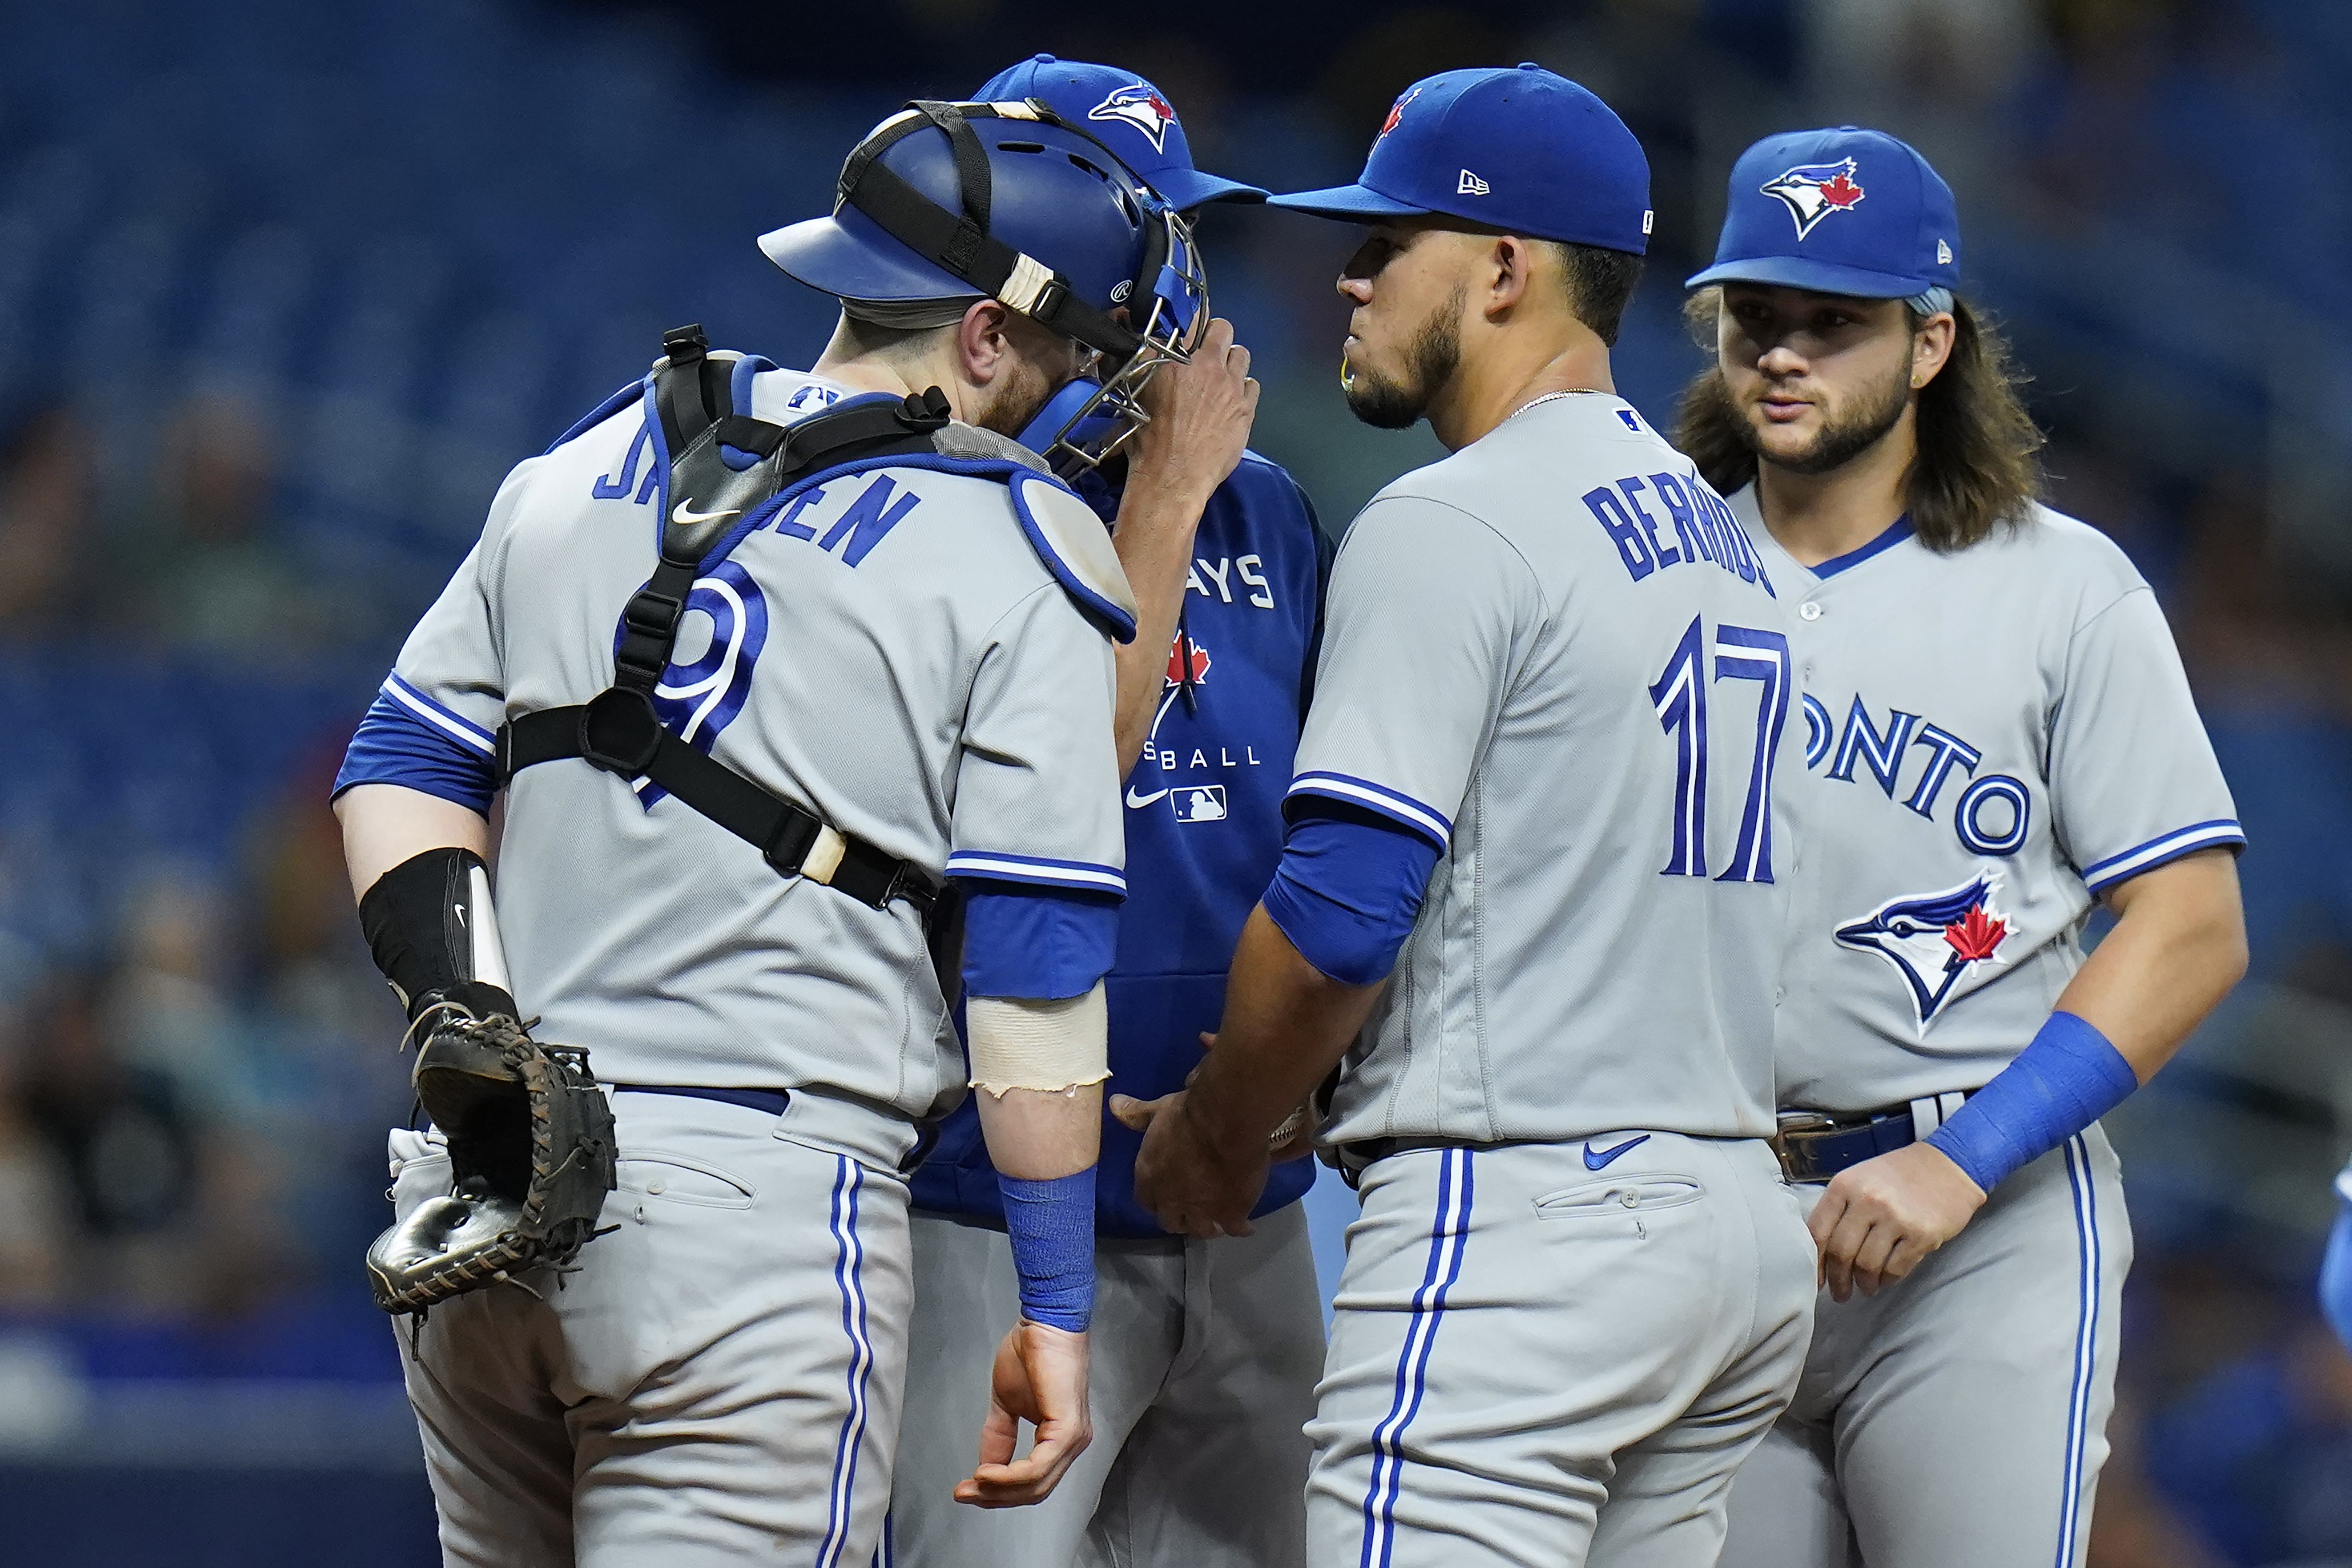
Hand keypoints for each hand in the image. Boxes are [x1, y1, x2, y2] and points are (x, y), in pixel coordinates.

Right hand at [953, 1320, 1091, 1507]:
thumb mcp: (1006, 1405)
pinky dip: (1010, 1476)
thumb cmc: (1031, 1353)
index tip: (965, 1490)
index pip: (1032, 1481)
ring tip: (973, 1485)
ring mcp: (1073, 1438)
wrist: (1044, 1322)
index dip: (998, 1492)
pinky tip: (987, 1472)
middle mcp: (1072, 1443)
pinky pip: (1038, 1466)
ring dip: (1000, 1490)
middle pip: (1035, 1490)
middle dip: (996, 1497)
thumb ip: (998, 1438)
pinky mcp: (1067, 1429)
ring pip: (1037, 1483)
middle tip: (964, 1494)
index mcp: (1060, 1438)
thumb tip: (984, 1470)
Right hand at [1123, 318, 1257, 508]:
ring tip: (1221, 376)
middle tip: (1208, 350)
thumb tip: (1147, 347)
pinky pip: (1253, 384)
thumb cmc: (1147, 439)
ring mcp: (1230, 387)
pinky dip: (1243, 388)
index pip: (1193, 321)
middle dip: (1216, 334)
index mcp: (1176, 359)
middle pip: (1223, 329)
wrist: (1173, 474)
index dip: (1193, 322)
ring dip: (1231, 360)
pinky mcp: (1246, 408)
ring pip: (1241, 354)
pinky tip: (1232, 400)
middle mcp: (1207, 367)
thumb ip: (1143, 362)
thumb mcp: (1133, 393)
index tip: (1192, 331)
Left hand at [1124, 1089, 1268, 1237]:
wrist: (1227, 1121)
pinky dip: (1240, 1228)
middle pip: (1171, 1222)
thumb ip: (1137, 1113)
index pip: (1145, 1201)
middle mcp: (1171, 1200)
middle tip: (1192, 1212)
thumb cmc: (1189, 1114)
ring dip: (1207, 1228)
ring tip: (1217, 1224)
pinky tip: (1246, 1226)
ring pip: (1201, 1230)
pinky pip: (1234, 1229)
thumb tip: (1113, 1104)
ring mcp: (1201, 1210)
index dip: (1157, 1200)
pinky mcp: (1230, 1213)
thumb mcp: (1159, 1110)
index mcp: (1150, 1177)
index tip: (1166, 1195)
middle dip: (1180, 1219)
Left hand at [1809, 1141, 1986, 1302]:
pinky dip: (1887, 1280)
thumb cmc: (1899, 1175)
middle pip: (1841, 1252)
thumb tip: (1820, 1251)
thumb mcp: (1860, 1179)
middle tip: (1840, 1294)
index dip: (1815, 1263)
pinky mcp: (1922, 1234)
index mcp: (1845, 1185)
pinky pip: (1895, 1269)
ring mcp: (1896, 1217)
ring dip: (1864, 1283)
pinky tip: (1885, 1280)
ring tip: (1865, 1287)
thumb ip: (1839, 1208)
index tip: (1816, 1281)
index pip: (1818, 1231)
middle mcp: (1867, 1200)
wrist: (1949, 1166)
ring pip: (1867, 1265)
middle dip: (1838, 1279)